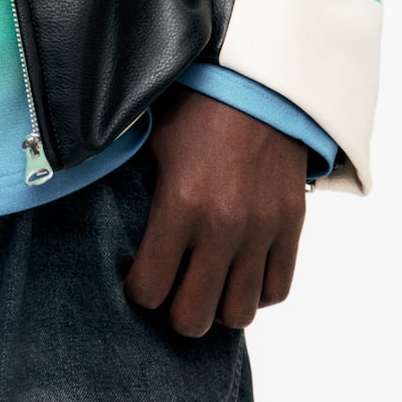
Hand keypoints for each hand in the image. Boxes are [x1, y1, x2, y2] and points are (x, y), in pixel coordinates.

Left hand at [125, 87, 307, 336]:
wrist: (258, 84)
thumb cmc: (197, 109)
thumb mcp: (153, 143)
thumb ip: (137, 189)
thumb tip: (110, 217)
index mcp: (180, 204)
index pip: (151, 288)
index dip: (140, 290)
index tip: (140, 279)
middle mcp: (222, 227)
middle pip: (194, 317)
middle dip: (177, 313)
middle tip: (174, 293)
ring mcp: (261, 230)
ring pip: (239, 313)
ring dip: (219, 305)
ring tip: (209, 285)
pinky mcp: (291, 226)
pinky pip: (277, 290)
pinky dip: (257, 291)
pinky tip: (241, 272)